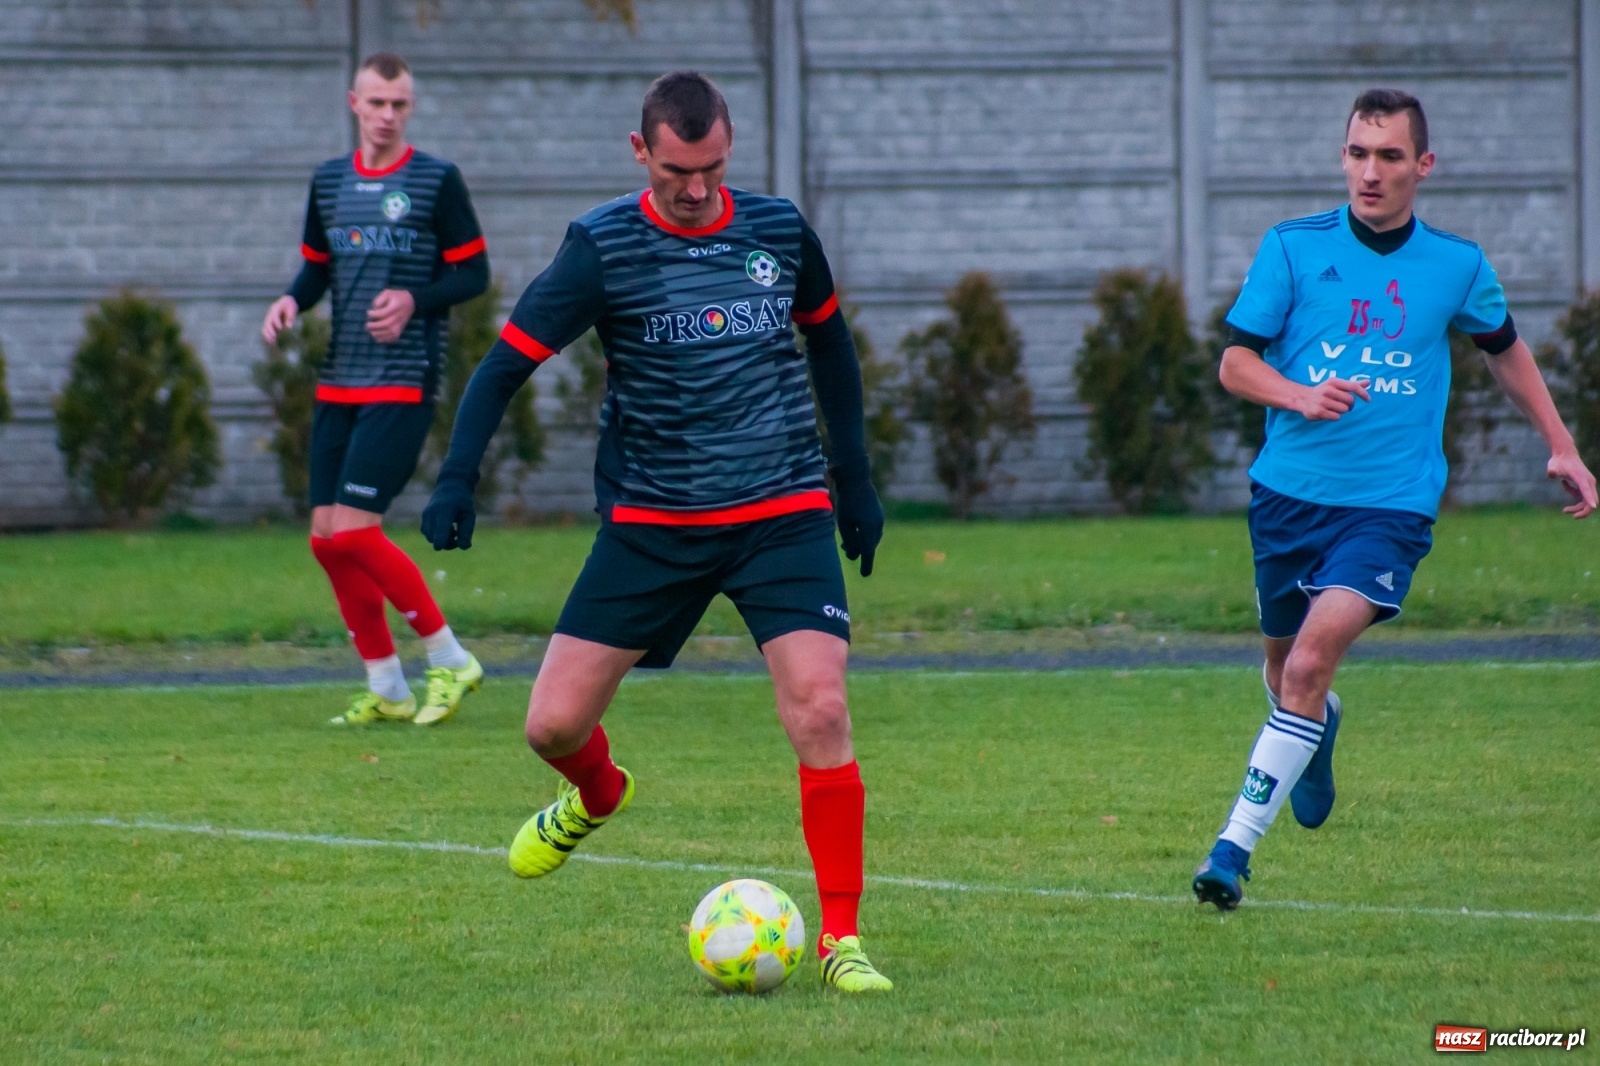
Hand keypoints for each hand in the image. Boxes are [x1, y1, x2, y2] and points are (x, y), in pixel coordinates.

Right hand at [261, 295, 297, 344]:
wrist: (286, 302)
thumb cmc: (290, 306)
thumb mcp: (292, 309)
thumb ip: (290, 317)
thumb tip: (288, 326)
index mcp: (275, 309)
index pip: (274, 316)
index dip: (277, 322)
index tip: (281, 328)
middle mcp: (270, 314)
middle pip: (267, 322)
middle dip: (270, 330)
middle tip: (274, 337)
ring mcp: (269, 319)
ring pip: (265, 327)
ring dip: (267, 335)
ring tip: (272, 342)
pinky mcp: (269, 323)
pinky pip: (266, 330)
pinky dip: (268, 336)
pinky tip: (272, 342)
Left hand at [366, 288, 415, 343]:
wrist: (411, 302)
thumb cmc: (397, 296)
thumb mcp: (387, 292)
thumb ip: (379, 299)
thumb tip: (374, 308)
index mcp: (395, 307)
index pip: (383, 313)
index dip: (373, 314)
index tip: (368, 312)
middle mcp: (399, 317)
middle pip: (386, 324)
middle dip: (375, 326)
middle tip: (367, 325)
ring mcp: (401, 324)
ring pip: (390, 332)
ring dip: (379, 334)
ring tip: (371, 332)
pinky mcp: (401, 329)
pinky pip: (394, 337)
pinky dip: (386, 340)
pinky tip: (378, 338)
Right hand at [421, 476, 476, 549]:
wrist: (450, 486)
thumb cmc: (462, 503)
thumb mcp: (469, 516)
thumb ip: (466, 532)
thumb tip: (463, 547)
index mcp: (445, 511)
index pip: (439, 532)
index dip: (443, 543)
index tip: (450, 544)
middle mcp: (431, 513)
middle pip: (433, 539)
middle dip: (446, 543)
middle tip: (457, 533)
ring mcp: (425, 515)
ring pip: (429, 537)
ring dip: (441, 538)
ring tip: (452, 529)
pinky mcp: (423, 518)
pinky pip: (427, 533)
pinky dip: (436, 534)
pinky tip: (445, 527)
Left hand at [831, 456, 883, 576]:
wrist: (856, 479)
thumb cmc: (846, 501)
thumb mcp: (843, 522)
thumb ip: (849, 540)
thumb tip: (854, 554)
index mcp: (868, 528)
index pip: (867, 551)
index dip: (866, 564)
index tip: (865, 575)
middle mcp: (877, 525)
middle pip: (869, 546)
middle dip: (858, 550)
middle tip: (845, 550)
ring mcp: (880, 520)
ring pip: (871, 539)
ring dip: (861, 542)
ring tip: (847, 542)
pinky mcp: (878, 515)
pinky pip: (873, 531)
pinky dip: (864, 535)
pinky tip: (856, 531)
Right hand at [1293, 376, 1369, 420]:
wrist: (1302, 398)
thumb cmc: (1323, 391)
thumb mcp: (1336, 385)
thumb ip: (1352, 384)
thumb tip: (1369, 382)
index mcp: (1333, 382)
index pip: (1353, 386)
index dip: (1363, 393)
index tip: (1368, 400)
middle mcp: (1327, 390)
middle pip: (1350, 400)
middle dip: (1350, 405)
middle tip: (1344, 405)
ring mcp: (1322, 401)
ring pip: (1344, 410)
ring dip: (1342, 411)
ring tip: (1333, 408)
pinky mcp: (1319, 412)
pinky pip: (1336, 417)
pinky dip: (1335, 416)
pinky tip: (1328, 412)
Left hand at [1548, 450, 1597, 518]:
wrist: (1565, 453)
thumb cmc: (1558, 461)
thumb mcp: (1553, 466)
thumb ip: (1552, 471)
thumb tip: (1551, 473)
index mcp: (1582, 479)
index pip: (1587, 491)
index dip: (1590, 500)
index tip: (1593, 507)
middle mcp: (1589, 482)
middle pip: (1592, 501)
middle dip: (1582, 511)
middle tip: (1567, 514)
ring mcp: (1589, 483)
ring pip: (1588, 501)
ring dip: (1578, 507)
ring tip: (1565, 510)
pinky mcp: (1586, 484)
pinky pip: (1583, 496)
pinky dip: (1573, 494)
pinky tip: (1564, 482)